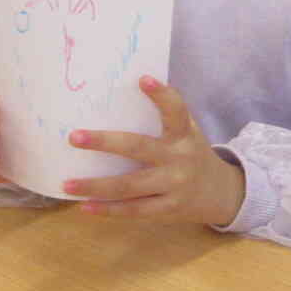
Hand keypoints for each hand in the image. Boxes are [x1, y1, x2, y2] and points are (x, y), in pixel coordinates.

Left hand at [61, 76, 245, 227]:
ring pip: (130, 186)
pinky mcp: (168, 208)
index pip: (176, 112)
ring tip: (67, 183)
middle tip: (73, 137)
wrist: (223, 193)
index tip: (143, 79)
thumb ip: (165, 120)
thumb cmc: (192, 155)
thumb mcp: (187, 134)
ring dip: (96, 186)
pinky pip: (134, 210)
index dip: (162, 95)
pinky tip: (85, 206)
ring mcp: (174, 185)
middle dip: (105, 142)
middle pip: (139, 148)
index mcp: (184, 136)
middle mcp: (179, 158)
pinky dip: (108, 210)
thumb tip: (123, 95)